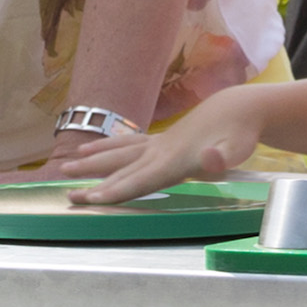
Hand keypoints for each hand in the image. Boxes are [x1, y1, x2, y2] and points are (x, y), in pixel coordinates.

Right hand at [61, 92, 263, 203]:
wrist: (238, 108)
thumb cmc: (240, 134)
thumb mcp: (238, 150)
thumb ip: (222, 158)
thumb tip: (209, 159)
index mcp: (174, 160)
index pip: (139, 180)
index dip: (115, 190)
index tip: (91, 199)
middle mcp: (160, 151)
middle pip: (121, 169)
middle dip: (93, 182)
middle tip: (67, 193)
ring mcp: (159, 144)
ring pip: (119, 154)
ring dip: (93, 161)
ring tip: (67, 166)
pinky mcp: (162, 140)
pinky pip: (127, 145)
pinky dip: (108, 147)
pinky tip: (93, 149)